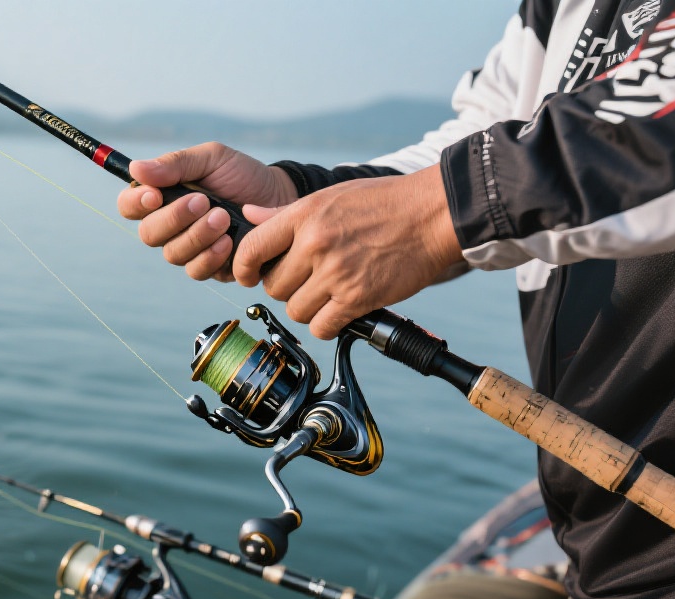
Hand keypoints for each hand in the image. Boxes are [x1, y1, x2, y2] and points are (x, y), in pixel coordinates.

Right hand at [117, 142, 297, 280]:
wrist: (280, 197)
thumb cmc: (242, 175)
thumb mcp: (211, 158)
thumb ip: (176, 164)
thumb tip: (136, 168)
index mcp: (163, 197)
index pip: (130, 206)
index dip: (135, 203)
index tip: (154, 194)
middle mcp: (171, 227)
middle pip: (149, 235)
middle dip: (174, 219)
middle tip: (203, 201)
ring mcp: (190, 249)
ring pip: (174, 254)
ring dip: (197, 236)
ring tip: (223, 217)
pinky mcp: (212, 268)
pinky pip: (198, 271)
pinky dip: (211, 256)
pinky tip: (228, 242)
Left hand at [234, 164, 463, 339]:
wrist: (432, 214)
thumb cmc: (383, 202)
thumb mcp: (329, 196)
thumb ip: (286, 212)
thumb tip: (249, 214)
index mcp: (304, 215)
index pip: (251, 249)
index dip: (242, 268)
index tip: (248, 276)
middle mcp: (315, 244)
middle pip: (273, 287)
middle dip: (285, 288)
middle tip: (306, 281)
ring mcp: (336, 273)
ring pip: (295, 310)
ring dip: (307, 308)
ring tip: (326, 294)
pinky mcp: (357, 298)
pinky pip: (321, 327)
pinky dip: (326, 325)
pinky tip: (338, 311)